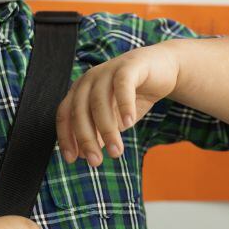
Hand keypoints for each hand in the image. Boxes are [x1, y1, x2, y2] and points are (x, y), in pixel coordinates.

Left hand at [56, 42, 180, 164]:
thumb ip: (98, 133)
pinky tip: (129, 122)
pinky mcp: (129, 66)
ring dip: (107, 129)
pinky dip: (124, 105)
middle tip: (96, 161)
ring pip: (99, 101)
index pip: (65, 114)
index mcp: (81, 90)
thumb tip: (83, 154)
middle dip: (86, 138)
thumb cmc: (134, 95)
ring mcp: (108, 70)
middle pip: (80, 110)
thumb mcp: (114, 119)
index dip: (66, 137)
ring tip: (116, 151)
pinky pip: (122, 85)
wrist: (163, 70)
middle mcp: (90, 78)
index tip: (73, 159)